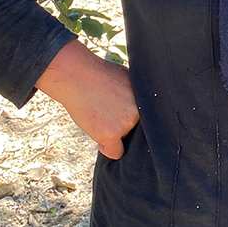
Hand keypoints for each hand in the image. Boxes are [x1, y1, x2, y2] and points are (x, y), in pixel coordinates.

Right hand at [36, 40, 138, 158]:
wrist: (77, 76)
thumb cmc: (101, 76)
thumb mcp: (129, 82)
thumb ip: (138, 99)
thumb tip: (143, 113)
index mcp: (148, 99)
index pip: (150, 121)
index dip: (139, 121)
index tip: (130, 119)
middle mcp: (141, 112)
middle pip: (138, 131)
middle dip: (127, 127)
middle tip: (111, 115)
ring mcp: (127, 124)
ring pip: (125, 140)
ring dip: (115, 134)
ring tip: (101, 117)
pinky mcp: (111, 134)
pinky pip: (115, 152)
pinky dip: (108, 149)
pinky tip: (101, 140)